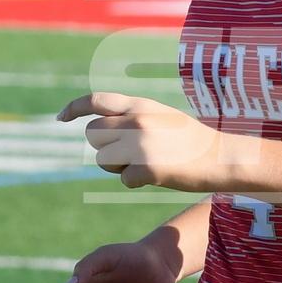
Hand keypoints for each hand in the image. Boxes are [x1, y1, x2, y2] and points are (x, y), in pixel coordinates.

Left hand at [56, 91, 220, 191]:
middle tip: (127, 154)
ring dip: (118, 166)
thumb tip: (101, 127)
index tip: (61, 118)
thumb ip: (133, 117)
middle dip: (103, 147)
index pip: (96, 100)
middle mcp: (137, 121)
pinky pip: (124, 179)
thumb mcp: (161, 116)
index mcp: (140, 105)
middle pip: (93, 135)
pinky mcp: (148, 168)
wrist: (220, 156)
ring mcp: (141, 144)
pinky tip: (158, 176)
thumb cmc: (191, 140)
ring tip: (147, 163)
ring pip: (103, 159)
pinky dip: (136, 182)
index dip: (74, 108)